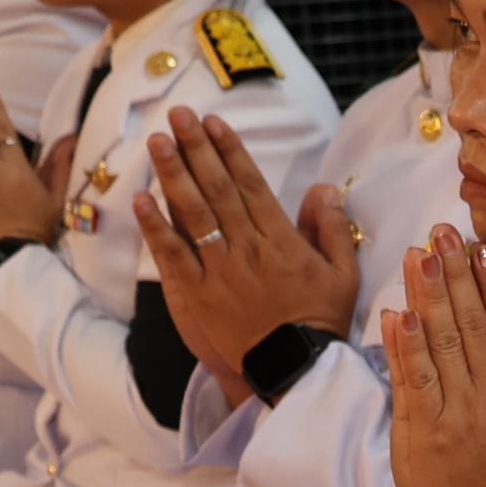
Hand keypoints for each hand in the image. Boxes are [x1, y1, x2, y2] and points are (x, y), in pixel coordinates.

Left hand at [134, 107, 362, 404]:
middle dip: (196, 148)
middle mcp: (248, 248)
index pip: (251, 184)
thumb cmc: (321, 321)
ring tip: (157, 141)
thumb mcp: (343, 273)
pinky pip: (173, 255)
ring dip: (173, 174)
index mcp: (282, 240)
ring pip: (193, 213)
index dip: (230, 150)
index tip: (214, 122)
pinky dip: (156, 226)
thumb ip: (331, 228)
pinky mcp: (199, 295)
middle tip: (178, 116)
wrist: (296, 370)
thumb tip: (323, 188)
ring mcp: (221, 271)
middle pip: (217, 188)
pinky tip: (141, 198)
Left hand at [384, 225, 485, 486]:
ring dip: (426, 296)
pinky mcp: (423, 435)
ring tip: (416, 255)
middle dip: (453, 273)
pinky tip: (396, 313)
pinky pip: (412, 382)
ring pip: (440, 345)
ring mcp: (455, 415)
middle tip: (441, 233)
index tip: (482, 247)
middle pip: (471, 324)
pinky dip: (402, 348)